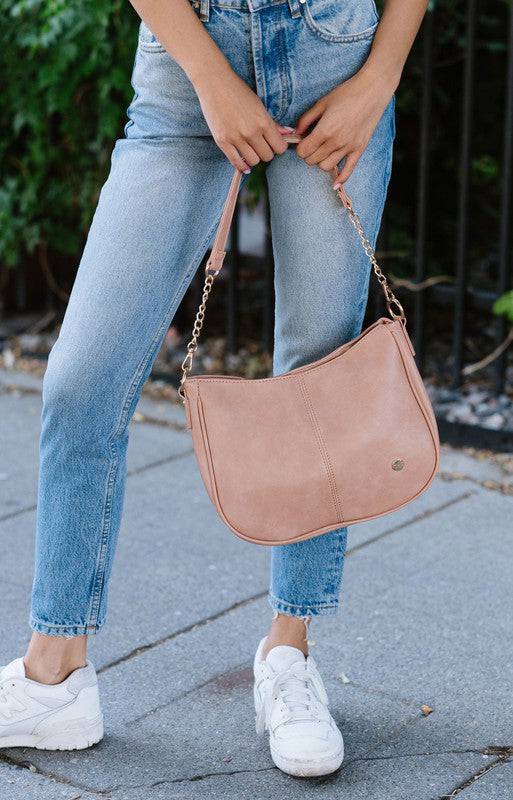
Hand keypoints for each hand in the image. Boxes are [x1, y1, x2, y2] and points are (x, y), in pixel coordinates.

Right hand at [194, 68, 291, 171]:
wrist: (214, 83)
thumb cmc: (238, 92)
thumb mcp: (259, 105)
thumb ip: (272, 123)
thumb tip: (288, 133)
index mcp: (263, 121)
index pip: (279, 147)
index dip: (278, 146)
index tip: (273, 143)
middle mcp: (251, 132)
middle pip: (267, 156)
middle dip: (266, 152)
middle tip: (261, 145)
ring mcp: (236, 138)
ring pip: (254, 161)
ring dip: (254, 157)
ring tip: (251, 150)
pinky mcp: (222, 141)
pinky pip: (236, 163)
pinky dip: (242, 166)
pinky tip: (244, 164)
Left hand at [295, 68, 394, 186]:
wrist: (373, 90)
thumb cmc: (346, 93)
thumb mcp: (321, 103)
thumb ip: (306, 120)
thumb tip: (295, 133)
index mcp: (324, 131)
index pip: (303, 152)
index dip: (300, 147)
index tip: (303, 140)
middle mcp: (336, 143)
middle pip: (312, 161)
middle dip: (308, 154)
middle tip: (312, 144)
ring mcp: (348, 148)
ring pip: (326, 167)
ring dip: (320, 161)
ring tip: (323, 150)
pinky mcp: (359, 149)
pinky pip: (348, 171)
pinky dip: (340, 180)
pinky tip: (334, 185)